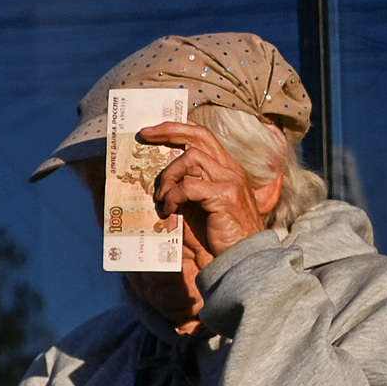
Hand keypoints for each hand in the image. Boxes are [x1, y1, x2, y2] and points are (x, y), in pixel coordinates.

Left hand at [139, 121, 275, 266]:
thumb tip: (159, 179)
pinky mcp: (224, 195)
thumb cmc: (218, 236)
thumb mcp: (200, 206)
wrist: (241, 257)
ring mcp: (229, 180)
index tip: (152, 131)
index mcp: (227, 169)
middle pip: (198, 137)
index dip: (177, 128)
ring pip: (190, 158)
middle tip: (145, 136)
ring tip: (162, 197)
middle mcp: (231, 169)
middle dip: (168, 131)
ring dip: (169, 176)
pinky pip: (189, 186)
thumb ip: (188, 188)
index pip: (203, 136)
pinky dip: (173, 196)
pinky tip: (169, 211)